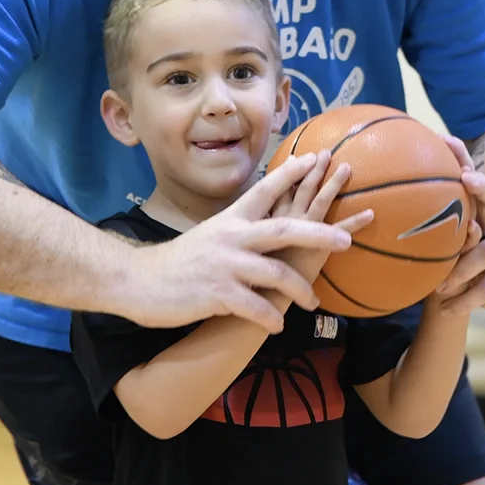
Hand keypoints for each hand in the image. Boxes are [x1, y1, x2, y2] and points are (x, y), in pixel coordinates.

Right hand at [126, 153, 356, 333]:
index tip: (316, 159)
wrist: (139, 281)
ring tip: (313, 302)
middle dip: (319, 234)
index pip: (264, 190)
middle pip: (284, 229)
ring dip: (300, 291)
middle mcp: (231, 237)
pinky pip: (255, 307)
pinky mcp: (217, 293)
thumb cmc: (181, 262)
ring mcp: (225, 265)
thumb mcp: (211, 235)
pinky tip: (277, 325)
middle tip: (345, 240)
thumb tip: (266, 229)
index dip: (291, 174)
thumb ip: (239, 231)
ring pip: (276, 274)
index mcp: (230, 219)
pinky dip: (270, 318)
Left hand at [434, 136, 484, 315]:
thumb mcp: (442, 242)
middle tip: (466, 179)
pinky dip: (464, 300)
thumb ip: (419, 227)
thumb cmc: (457, 261)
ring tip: (442, 284)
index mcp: (477, 211)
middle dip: (481, 186)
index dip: (460, 156)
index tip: (444, 139)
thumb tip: (373, 209)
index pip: (469, 177)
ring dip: (463, 266)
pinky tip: (445, 309)